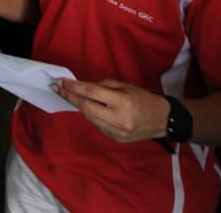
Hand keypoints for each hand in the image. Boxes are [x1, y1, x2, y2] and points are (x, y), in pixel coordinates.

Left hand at [54, 79, 169, 142]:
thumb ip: (103, 86)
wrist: (163, 120)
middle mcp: (119, 119)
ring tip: (69, 95)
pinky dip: (90, 115)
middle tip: (57, 88)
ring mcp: (117, 131)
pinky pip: (97, 125)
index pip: (92, 93)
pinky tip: (88, 107)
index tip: (61, 81)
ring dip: (78, 106)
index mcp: (123, 102)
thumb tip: (81, 87)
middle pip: (86, 107)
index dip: (74, 87)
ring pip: (88, 117)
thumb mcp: (125, 86)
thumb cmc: (144, 98)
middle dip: (69, 97)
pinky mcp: (115, 139)